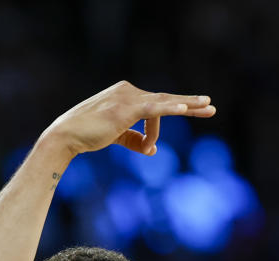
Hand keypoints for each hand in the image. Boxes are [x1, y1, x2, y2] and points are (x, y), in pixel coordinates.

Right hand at [41, 81, 215, 160]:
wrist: (67, 136)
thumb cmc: (89, 136)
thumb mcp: (117, 136)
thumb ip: (136, 140)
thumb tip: (153, 150)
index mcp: (126, 95)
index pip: (154, 108)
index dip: (161, 125)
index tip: (159, 140)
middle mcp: (128, 92)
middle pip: (164, 99)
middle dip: (190, 104)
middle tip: (211, 106)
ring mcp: (127, 98)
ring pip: (163, 104)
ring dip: (188, 106)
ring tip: (208, 107)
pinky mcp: (126, 108)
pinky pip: (153, 108)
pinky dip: (170, 107)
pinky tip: (184, 107)